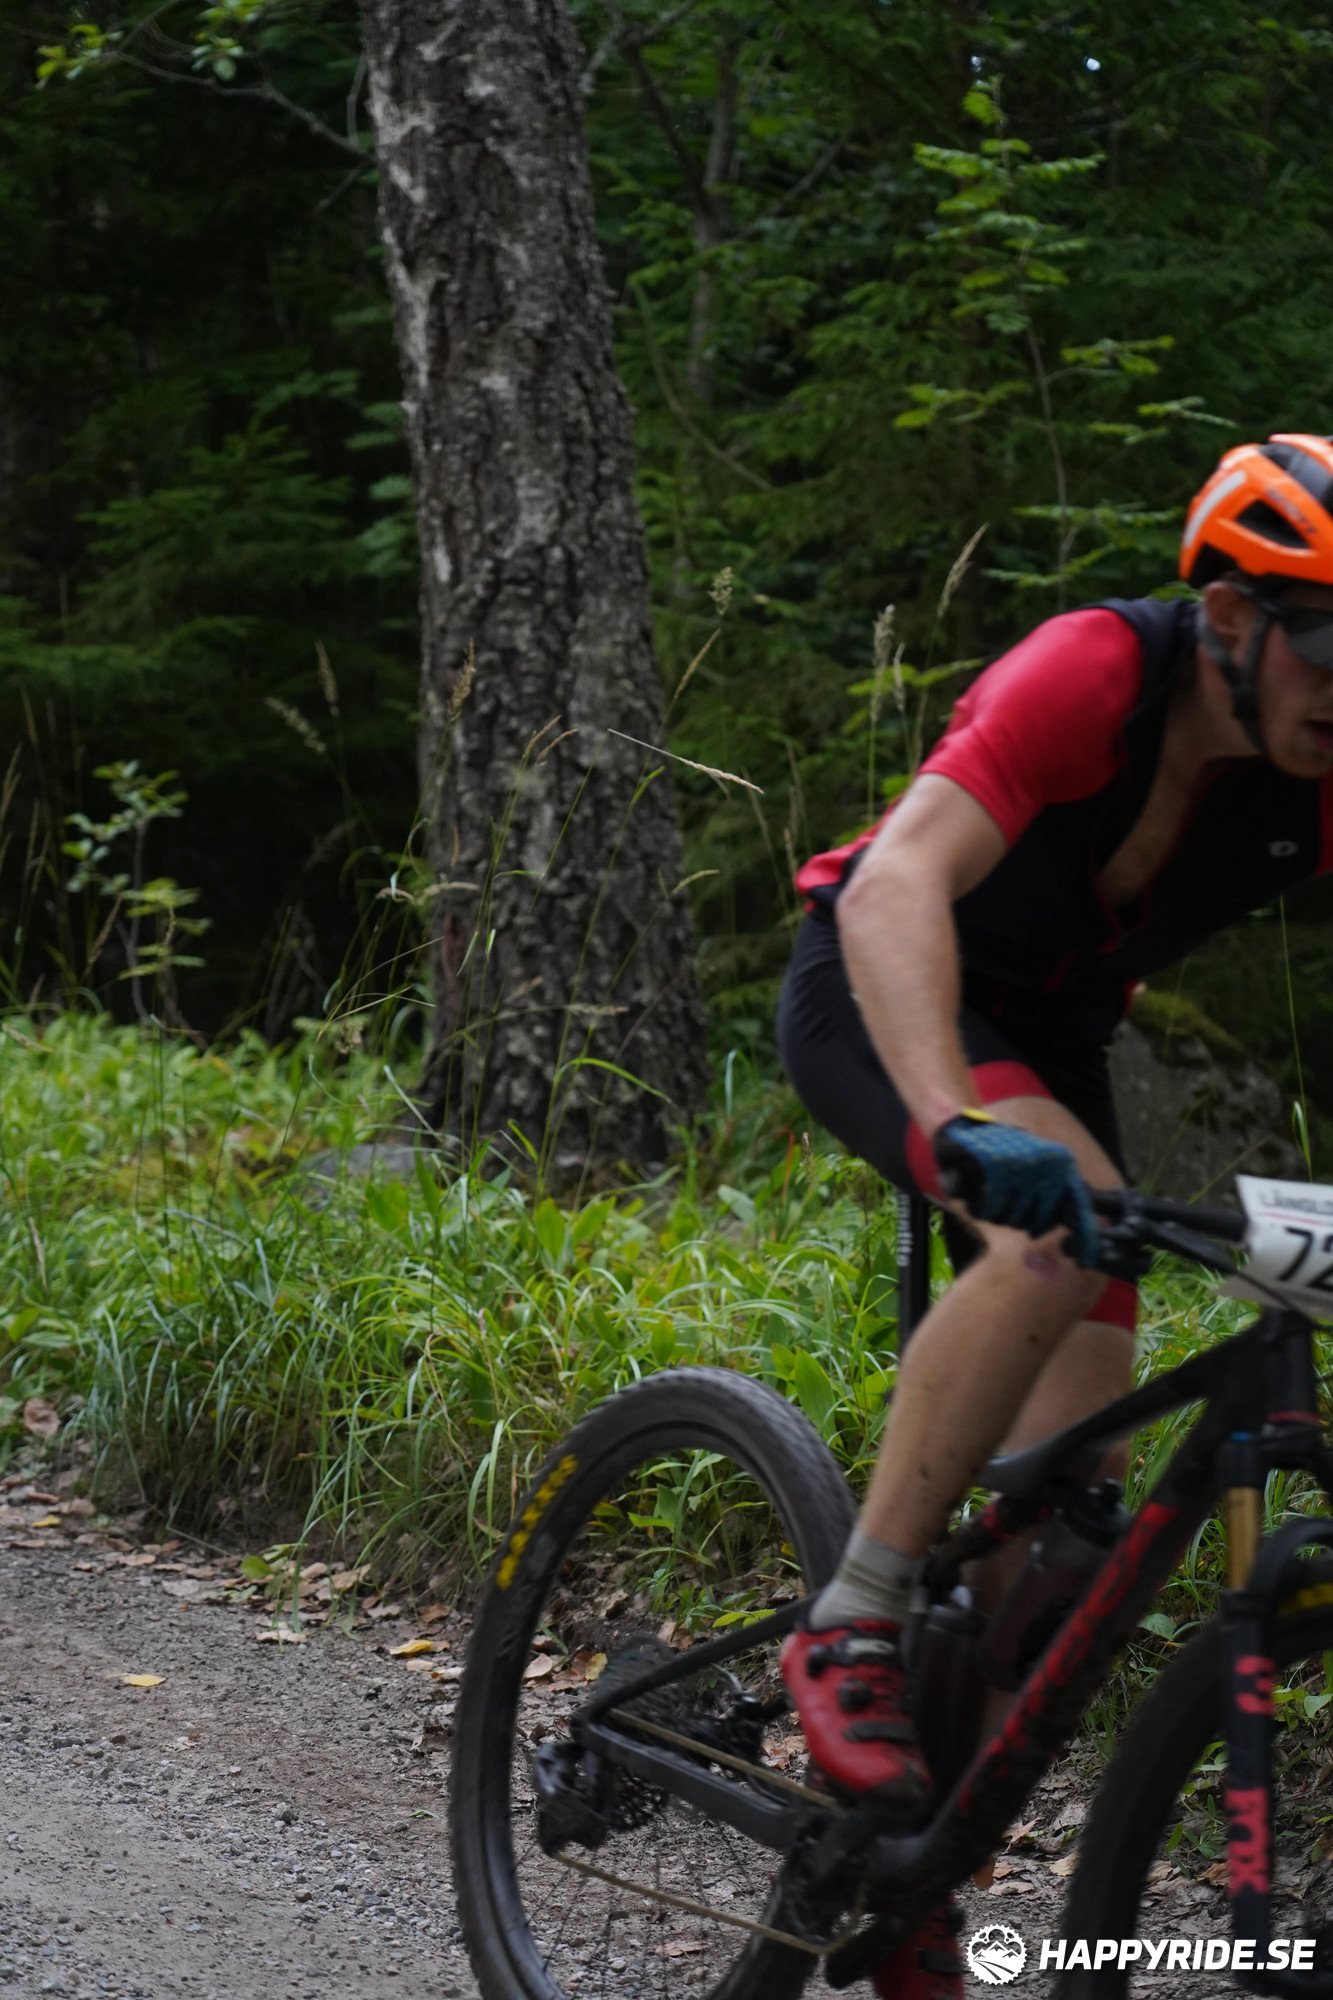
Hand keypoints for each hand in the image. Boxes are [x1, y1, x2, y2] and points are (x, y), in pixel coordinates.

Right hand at [931, 1111, 1100, 1266]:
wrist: (962, 1128)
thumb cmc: (1000, 1153)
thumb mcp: (1034, 1169)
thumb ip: (1053, 1195)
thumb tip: (1067, 1231)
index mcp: (1061, 1162)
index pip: (1078, 1205)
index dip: (1083, 1236)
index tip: (1085, 1261)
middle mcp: (1048, 1163)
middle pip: (1038, 1220)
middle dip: (1021, 1221)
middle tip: (1008, 1206)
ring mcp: (1024, 1164)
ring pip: (1014, 1218)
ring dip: (998, 1215)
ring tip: (991, 1196)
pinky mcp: (997, 1168)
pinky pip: (992, 1211)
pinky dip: (981, 1211)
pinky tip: (977, 1198)